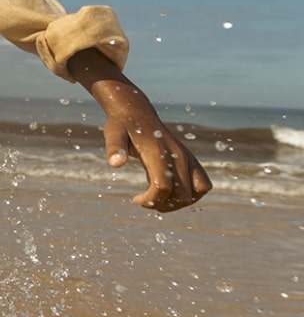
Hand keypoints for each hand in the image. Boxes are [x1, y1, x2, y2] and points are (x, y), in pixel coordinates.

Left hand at [69, 50, 211, 211]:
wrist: (137, 112)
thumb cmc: (122, 125)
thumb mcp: (113, 134)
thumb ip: (114, 148)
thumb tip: (116, 164)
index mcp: (159, 152)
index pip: (162, 186)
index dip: (150, 200)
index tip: (136, 199)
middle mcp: (179, 155)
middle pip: (182, 195)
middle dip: (163, 204)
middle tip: (145, 200)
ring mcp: (188, 158)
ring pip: (197, 191)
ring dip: (179, 202)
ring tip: (158, 197)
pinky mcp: (191, 160)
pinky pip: (203, 184)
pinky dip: (190, 194)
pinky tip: (170, 190)